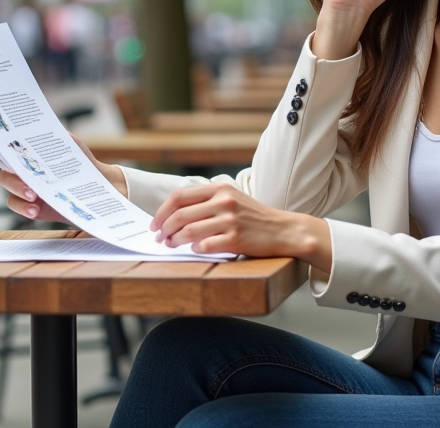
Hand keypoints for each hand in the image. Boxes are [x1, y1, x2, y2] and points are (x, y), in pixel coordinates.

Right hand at [0, 133, 126, 221]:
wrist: (97, 185)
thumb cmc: (82, 162)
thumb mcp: (74, 147)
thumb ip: (62, 138)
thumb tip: (53, 131)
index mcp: (30, 158)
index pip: (10, 155)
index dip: (6, 155)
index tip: (12, 158)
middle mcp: (25, 175)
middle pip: (6, 176)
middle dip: (14, 181)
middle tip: (28, 185)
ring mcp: (28, 193)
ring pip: (11, 195)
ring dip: (18, 196)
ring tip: (33, 198)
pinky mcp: (34, 208)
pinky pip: (21, 209)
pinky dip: (24, 210)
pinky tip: (34, 210)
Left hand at [150, 183, 331, 270]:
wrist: (284, 230)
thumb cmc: (254, 217)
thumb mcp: (231, 198)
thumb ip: (207, 200)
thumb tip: (175, 212)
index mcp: (219, 189)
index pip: (179, 196)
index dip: (161, 211)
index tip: (155, 223)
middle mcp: (223, 202)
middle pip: (180, 214)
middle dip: (163, 228)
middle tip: (159, 238)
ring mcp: (230, 220)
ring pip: (188, 231)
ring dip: (174, 241)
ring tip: (171, 246)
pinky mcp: (236, 239)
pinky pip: (205, 245)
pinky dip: (194, 250)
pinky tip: (192, 251)